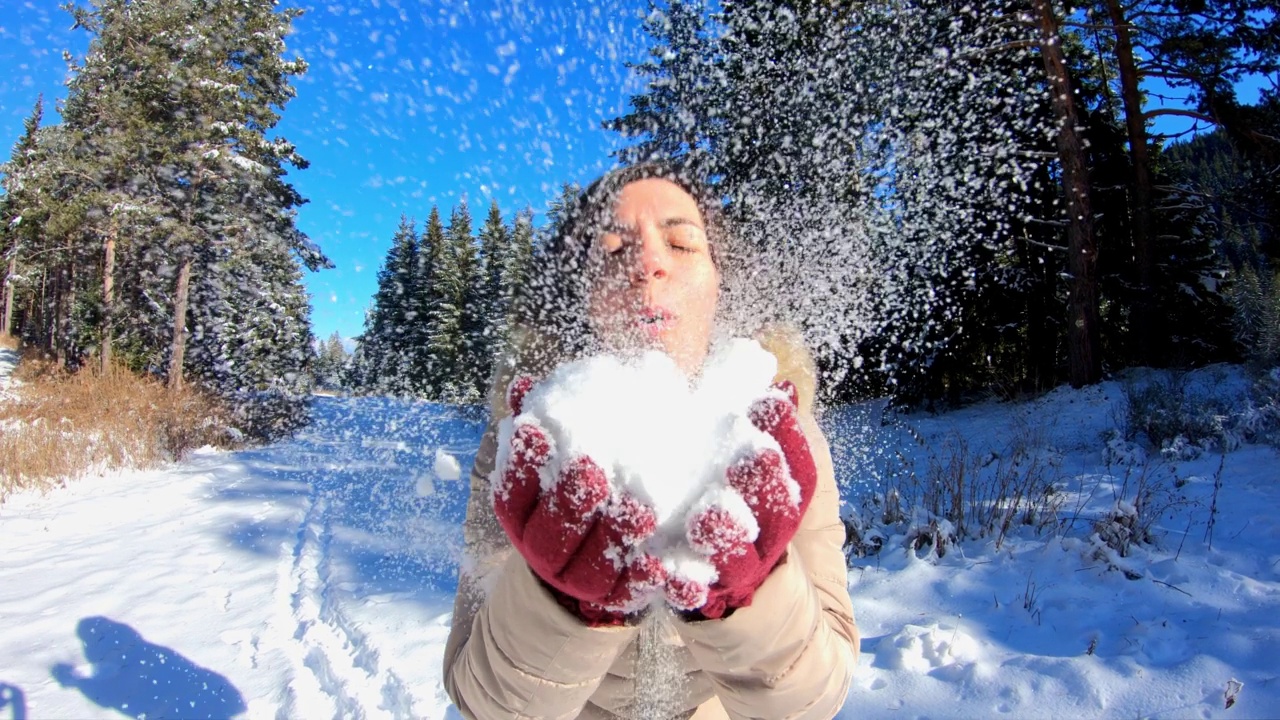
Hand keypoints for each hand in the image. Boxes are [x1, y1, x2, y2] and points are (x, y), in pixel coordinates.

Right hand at [493, 377, 666, 622]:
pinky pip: (626, 594)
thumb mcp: (557, 458)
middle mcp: (542, 551)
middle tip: (592, 468)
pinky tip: (659, 561)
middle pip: (549, 534)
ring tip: (640, 505)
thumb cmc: (574, 490)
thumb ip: (542, 423)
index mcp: (523, 518)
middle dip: (569, 503)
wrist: (595, 557)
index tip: (535, 427)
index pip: (511, 495)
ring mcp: (576, 579)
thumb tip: (524, 384)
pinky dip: (641, 579)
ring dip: (612, 536)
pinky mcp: (612, 599)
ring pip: (589, 567)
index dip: (520, 465)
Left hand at [666, 381, 817, 618]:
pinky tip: (663, 570)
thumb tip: (779, 386)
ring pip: (737, 560)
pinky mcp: (702, 599)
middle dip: (764, 484)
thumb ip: (766, 435)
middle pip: (775, 516)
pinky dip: (681, 586)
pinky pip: (692, 597)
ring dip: (725, 537)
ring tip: (708, 513)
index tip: (771, 403)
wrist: (742, 600)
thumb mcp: (752, 468)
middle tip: (753, 454)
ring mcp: (738, 575)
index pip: (801, 474)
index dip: (790, 441)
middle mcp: (768, 541)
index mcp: (784, 506)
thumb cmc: (739, 511)